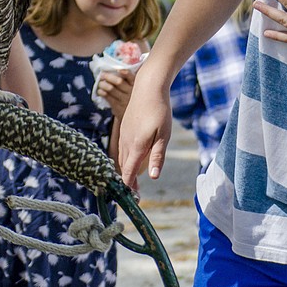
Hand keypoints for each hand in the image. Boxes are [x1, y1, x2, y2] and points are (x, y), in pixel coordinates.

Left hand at [97, 69, 135, 118]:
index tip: (118, 70)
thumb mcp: (134, 90)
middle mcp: (131, 92)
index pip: (132, 77)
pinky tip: (100, 91)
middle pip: (119, 82)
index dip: (125, 73)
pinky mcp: (118, 107)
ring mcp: (124, 100)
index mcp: (136, 86)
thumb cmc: (132, 99)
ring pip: (112, 89)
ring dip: (103, 84)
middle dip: (109, 77)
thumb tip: (120, 66)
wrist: (133, 117)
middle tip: (103, 75)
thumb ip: (129, 80)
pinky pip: (108, 97)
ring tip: (100, 83)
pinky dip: (102, 92)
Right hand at [117, 67, 172, 189]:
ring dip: (127, 170)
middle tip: (135, 195)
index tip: (133, 199)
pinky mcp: (124, 128)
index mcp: (136, 146)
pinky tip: (133, 160)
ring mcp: (123, 134)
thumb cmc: (160, 111)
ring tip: (133, 182)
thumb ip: (158, 156)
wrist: (148, 87)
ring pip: (122, 157)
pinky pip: (123, 148)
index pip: (128, 172)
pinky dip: (126, 158)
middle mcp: (126, 142)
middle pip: (124, 167)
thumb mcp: (164, 135)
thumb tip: (153, 176)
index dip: (129, 187)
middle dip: (129, 181)